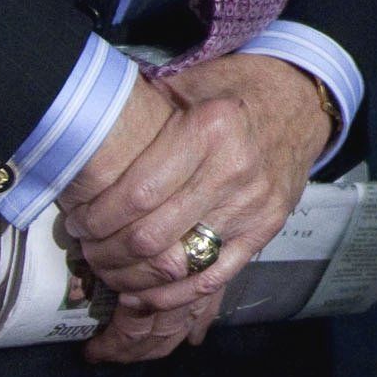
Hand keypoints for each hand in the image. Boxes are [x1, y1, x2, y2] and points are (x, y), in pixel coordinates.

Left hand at [61, 54, 333, 348]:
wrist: (300, 101)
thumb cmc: (232, 90)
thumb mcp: (187, 82)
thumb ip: (141, 107)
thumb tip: (83, 130)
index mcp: (211, 128)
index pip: (137, 194)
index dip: (96, 217)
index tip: (76, 220)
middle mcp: (235, 169)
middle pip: (152, 236)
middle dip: (106, 251)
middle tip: (86, 246)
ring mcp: (255, 205)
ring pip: (179, 263)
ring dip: (132, 276)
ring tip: (108, 268)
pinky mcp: (267, 228)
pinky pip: (214, 276)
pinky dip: (173, 294)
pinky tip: (143, 293)